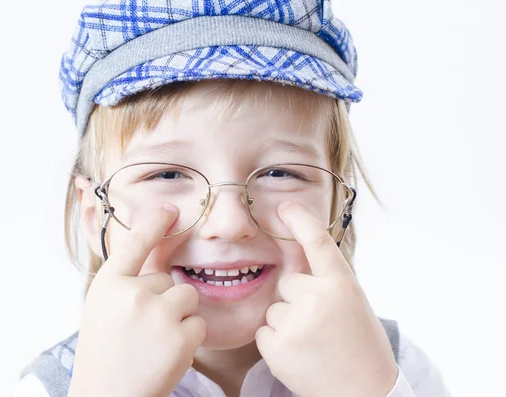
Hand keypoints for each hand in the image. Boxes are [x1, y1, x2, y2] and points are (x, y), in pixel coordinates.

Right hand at [68, 205, 206, 396]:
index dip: (154, 223)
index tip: (169, 209)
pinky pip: (199, 323)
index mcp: (108, 285)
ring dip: (179, 317)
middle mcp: (132, 293)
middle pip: (168, 280)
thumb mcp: (103, 309)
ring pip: (187, 298)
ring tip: (155, 342)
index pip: (134, 244)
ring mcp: (157, 314)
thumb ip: (126, 284)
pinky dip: (189, 339)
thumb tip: (158, 266)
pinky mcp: (179, 337)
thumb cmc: (105, 354)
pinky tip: (167, 354)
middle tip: (142, 331)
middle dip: (163, 301)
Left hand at [255, 202, 397, 396]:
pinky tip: (299, 356)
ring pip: (274, 309)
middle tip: (321, 326)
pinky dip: (276, 343)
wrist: (364, 394)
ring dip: (286, 323)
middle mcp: (318, 297)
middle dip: (297, 300)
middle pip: (288, 283)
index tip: (285, 206)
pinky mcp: (277, 346)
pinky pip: (264, 332)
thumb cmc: (360, 348)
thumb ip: (327, 283)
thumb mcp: (353, 305)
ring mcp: (295, 322)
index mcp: (342, 284)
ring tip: (313, 345)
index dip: (301, 220)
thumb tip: (298, 268)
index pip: (318, 242)